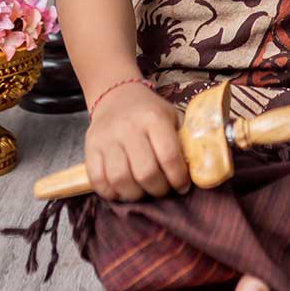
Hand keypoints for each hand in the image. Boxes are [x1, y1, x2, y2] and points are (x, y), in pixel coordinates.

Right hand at [85, 83, 190, 200]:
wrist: (116, 96)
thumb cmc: (150, 112)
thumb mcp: (172, 117)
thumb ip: (184, 140)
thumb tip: (199, 168)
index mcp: (154, 118)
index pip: (169, 156)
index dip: (178, 178)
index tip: (182, 186)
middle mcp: (128, 127)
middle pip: (145, 173)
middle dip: (158, 189)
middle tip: (163, 190)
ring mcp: (106, 138)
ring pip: (120, 179)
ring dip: (135, 194)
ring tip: (143, 191)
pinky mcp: (90, 148)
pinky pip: (98, 180)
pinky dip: (111, 192)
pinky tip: (122, 189)